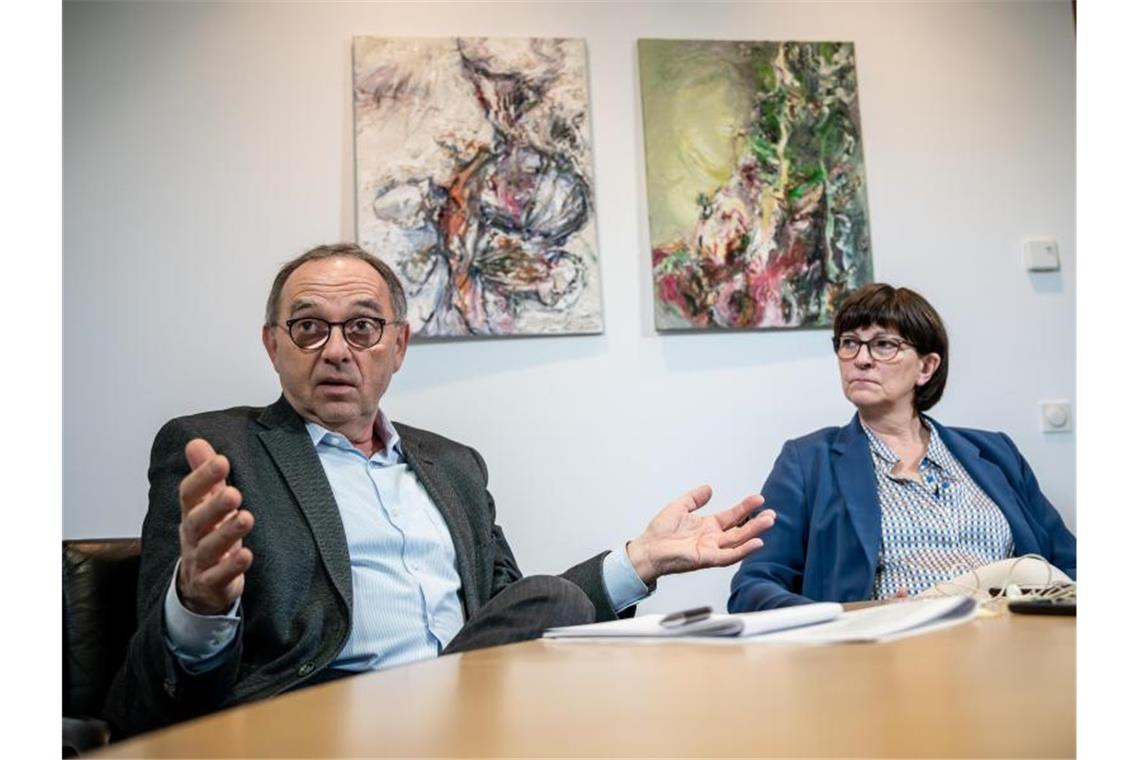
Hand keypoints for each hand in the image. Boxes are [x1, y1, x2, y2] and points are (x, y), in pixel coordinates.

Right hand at [176, 438, 253, 614]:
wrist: (199, 585)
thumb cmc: (209, 535)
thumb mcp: (206, 504)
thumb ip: (205, 475)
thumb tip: (196, 442)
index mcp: (192, 513)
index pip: (190, 494)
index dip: (203, 477)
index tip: (222, 460)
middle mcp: (193, 536)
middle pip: (198, 520)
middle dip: (214, 506)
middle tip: (234, 493)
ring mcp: (200, 562)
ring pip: (209, 548)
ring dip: (228, 534)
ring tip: (246, 518)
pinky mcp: (212, 584)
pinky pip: (219, 577)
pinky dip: (232, 567)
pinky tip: (246, 555)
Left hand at [625, 485, 774, 583]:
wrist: (646, 549)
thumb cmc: (659, 533)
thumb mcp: (679, 507)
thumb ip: (695, 498)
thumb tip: (708, 488)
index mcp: (707, 527)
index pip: (732, 516)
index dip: (745, 508)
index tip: (758, 499)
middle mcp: (712, 539)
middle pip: (740, 530)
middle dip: (756, 522)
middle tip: (771, 514)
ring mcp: (711, 549)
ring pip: (738, 541)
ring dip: (754, 532)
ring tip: (768, 522)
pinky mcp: (706, 559)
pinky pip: (729, 555)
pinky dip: (743, 550)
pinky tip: (756, 543)